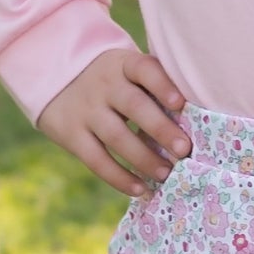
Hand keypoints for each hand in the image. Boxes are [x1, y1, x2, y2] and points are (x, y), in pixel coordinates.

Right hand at [35, 48, 191, 196]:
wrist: (55, 77)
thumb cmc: (112, 79)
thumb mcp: (127, 70)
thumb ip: (155, 86)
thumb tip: (197, 118)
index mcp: (124, 65)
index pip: (145, 70)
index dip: (162, 85)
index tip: (180, 103)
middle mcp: (105, 85)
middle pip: (134, 106)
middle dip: (161, 129)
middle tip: (184, 149)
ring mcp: (86, 110)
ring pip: (117, 136)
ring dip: (144, 158)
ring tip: (166, 174)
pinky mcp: (71, 135)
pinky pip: (96, 159)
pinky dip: (119, 177)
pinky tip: (140, 189)